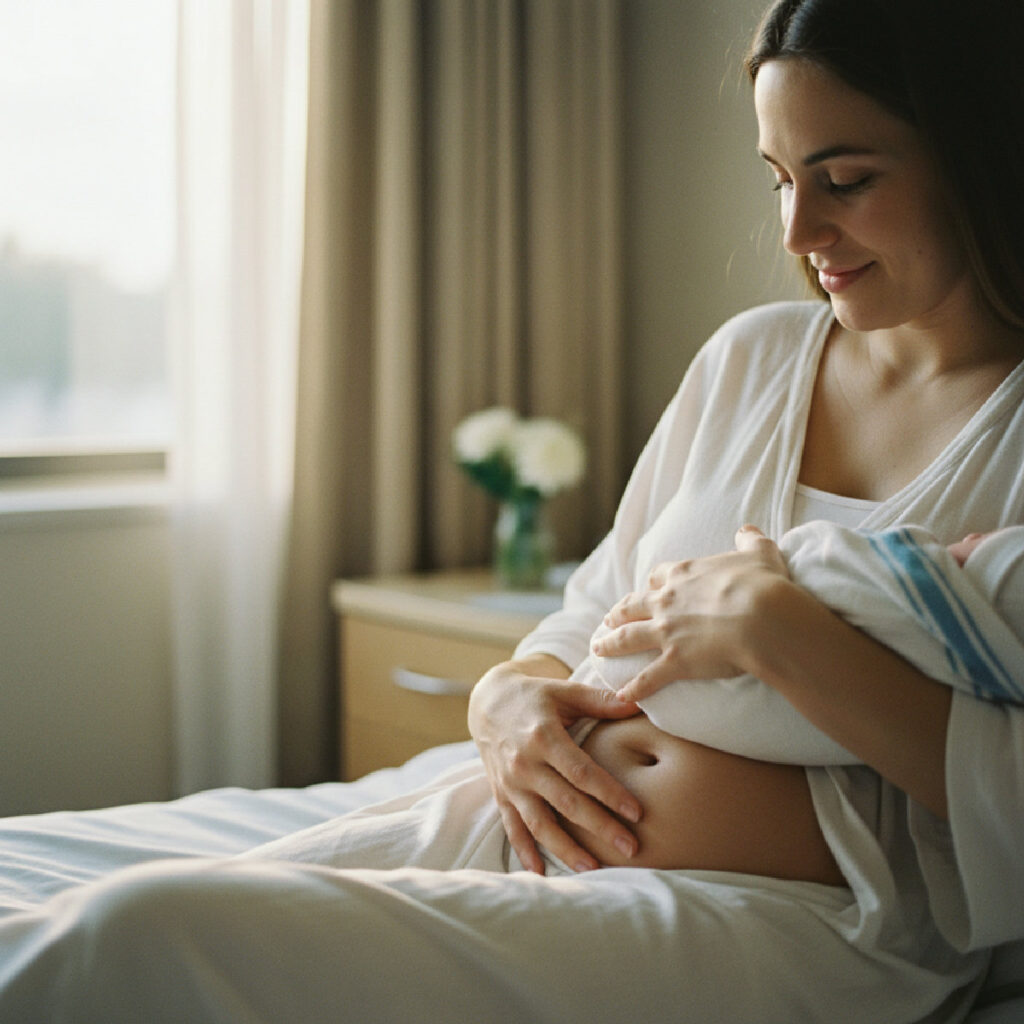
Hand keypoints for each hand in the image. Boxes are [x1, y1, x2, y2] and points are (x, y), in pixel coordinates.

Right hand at [468, 656, 642, 873]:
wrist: (487, 702)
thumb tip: (638, 701)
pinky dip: (525, 852)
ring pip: (539, 823)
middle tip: (631, 848)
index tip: (636, 812)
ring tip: (594, 868)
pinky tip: (542, 873)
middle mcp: (524, 763)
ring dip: (566, 849)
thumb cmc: (535, 696)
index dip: (609, 793)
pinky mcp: (501, 794)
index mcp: (543, 736)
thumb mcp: (565, 691)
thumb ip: (600, 701)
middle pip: (566, 803)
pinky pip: (512, 827)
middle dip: (599, 828)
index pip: (581, 772)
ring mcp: (510, 782)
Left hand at [591, 526, 789, 701]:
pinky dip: (634, 688)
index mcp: (683, 575)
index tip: (649, 588)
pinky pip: (648, 678)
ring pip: (628, 637)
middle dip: (618, 613)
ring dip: (611, 644)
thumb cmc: (762, 583)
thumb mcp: (759, 553)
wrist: (761, 616)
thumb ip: (750, 540)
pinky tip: (622, 695)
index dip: (653, 583)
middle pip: (633, 606)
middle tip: (607, 619)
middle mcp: (667, 601)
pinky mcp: (675, 660)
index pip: (659, 576)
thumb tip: (747, 530)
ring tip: (597, 649)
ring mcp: (667, 632)